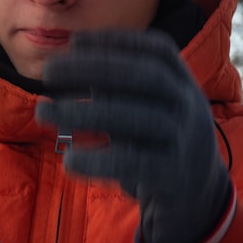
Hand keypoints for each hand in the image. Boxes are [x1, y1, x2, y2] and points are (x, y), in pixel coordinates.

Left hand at [36, 30, 231, 242]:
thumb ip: (117, 92)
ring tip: (42, 112)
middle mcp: (190, 107)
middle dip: (93, 67)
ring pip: (135, 117)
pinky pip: (132, 164)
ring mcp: (186, 141)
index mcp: (184, 85)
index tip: (75, 41)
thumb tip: (65, 70)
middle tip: (47, 71)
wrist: (200, 201)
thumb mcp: (146, 112)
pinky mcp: (173, 178)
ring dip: (84, 111)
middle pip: (145, 76)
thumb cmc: (158, 146)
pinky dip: (97, 160)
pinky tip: (69, 160)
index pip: (158, 50)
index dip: (117, 41)